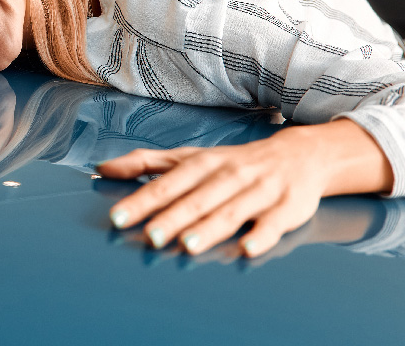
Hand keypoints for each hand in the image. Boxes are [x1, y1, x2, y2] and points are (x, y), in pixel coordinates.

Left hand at [97, 119, 392, 257]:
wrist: (300, 155)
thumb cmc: (235, 162)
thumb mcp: (191, 158)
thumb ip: (147, 163)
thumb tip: (104, 168)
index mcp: (205, 163)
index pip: (168, 183)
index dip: (143, 200)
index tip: (119, 217)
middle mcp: (230, 175)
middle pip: (197, 199)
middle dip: (174, 217)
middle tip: (150, 236)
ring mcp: (260, 191)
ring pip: (232, 211)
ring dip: (210, 228)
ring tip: (188, 245)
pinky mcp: (288, 207)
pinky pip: (274, 223)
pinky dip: (262, 236)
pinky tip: (248, 249)